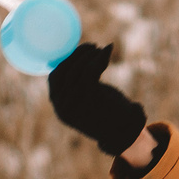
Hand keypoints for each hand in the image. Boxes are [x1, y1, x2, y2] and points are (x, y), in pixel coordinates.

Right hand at [47, 42, 148, 156]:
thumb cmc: (107, 113)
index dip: (65, 60)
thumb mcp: (88, 97)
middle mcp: (64, 107)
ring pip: (78, 72)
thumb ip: (79, 83)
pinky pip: (90, 74)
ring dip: (90, 56)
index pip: (54, 77)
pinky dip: (98, 59)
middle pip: (65, 73)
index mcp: (60, 106)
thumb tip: (81, 54)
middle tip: (92, 46)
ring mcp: (76, 105)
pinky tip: (107, 51)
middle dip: (78, 55)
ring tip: (101, 49)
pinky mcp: (91, 101)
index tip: (78, 49)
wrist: (123, 133)